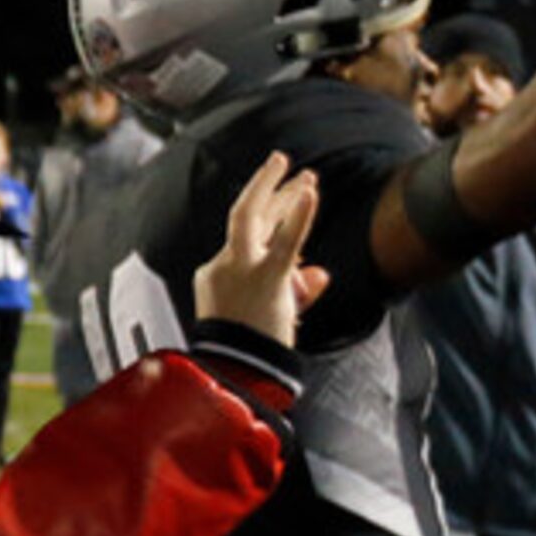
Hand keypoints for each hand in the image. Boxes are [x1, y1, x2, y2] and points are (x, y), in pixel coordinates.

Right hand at [192, 151, 326, 343]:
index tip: (300, 211)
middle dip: (265, 187)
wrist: (237, 372)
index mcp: (215, 274)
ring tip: (301, 171)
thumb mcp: (272, 315)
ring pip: (255, 218)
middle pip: (245, 217)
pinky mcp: (266, 278)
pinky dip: (299, 217)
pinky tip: (310, 192)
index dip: (278, 225)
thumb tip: (319, 272)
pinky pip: (284, 242)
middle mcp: (224, 265)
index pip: (248, 239)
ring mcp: (241, 269)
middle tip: (282, 162)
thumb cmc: (251, 351)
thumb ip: (296, 290)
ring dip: (278, 189)